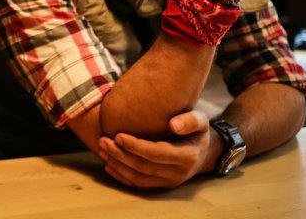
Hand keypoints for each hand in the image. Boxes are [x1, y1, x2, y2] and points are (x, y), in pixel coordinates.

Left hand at [98, 110, 219, 188]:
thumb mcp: (201, 121)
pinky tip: (108, 166)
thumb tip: (173, 124)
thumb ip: (191, 121)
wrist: (204, 154)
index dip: (136, 146)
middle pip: (143, 167)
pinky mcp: (161, 186)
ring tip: (102, 150)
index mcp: (187, 156)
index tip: (118, 136)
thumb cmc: (197, 132)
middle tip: (103, 140)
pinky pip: (139, 185)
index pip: (156, 153)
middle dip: (120, 155)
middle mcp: (178, 173)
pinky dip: (122, 177)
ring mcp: (169, 182)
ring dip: (117, 166)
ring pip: (138, 178)